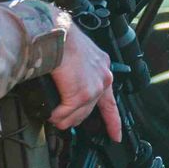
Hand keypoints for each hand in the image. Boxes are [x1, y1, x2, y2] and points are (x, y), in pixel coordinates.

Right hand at [48, 15, 121, 140]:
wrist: (55, 31)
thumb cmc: (60, 36)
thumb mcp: (76, 54)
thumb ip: (77, 71)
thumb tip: (66, 85)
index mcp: (102, 67)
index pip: (110, 100)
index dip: (114, 121)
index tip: (116, 135)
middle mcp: (102, 78)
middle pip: (90, 109)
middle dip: (75, 118)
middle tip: (63, 121)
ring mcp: (93, 88)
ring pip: (78, 114)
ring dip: (64, 119)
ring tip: (55, 119)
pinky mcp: (80, 94)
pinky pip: (66, 113)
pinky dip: (57, 116)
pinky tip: (52, 115)